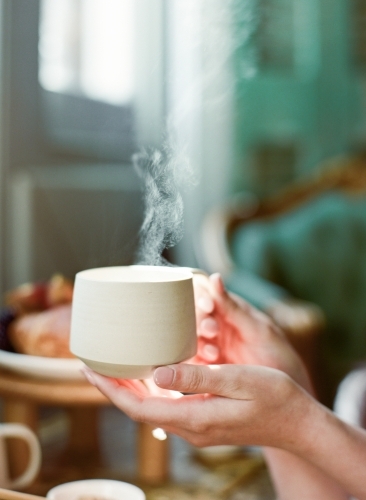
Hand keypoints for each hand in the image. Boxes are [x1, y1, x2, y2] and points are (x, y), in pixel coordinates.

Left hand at [83, 362, 310, 449]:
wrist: (296, 422)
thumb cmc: (272, 396)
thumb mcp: (237, 380)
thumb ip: (197, 378)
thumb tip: (157, 374)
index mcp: (195, 417)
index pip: (139, 406)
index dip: (110, 389)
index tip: (89, 369)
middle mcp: (191, 427)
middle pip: (140, 408)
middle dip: (113, 388)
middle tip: (93, 363)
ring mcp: (198, 427)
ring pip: (152, 408)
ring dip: (130, 389)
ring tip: (114, 366)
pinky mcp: (205, 420)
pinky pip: (167, 406)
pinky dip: (150, 390)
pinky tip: (149, 375)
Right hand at [193, 273, 312, 391]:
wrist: (287, 395)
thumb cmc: (279, 355)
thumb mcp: (258, 329)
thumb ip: (233, 307)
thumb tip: (214, 277)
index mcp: (228, 309)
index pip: (204, 294)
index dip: (200, 295)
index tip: (209, 306)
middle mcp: (216, 325)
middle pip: (192, 315)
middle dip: (199, 320)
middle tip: (212, 330)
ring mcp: (209, 346)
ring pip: (189, 337)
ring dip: (198, 341)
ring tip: (214, 353)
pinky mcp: (205, 368)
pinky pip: (190, 360)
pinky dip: (193, 361)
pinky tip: (208, 363)